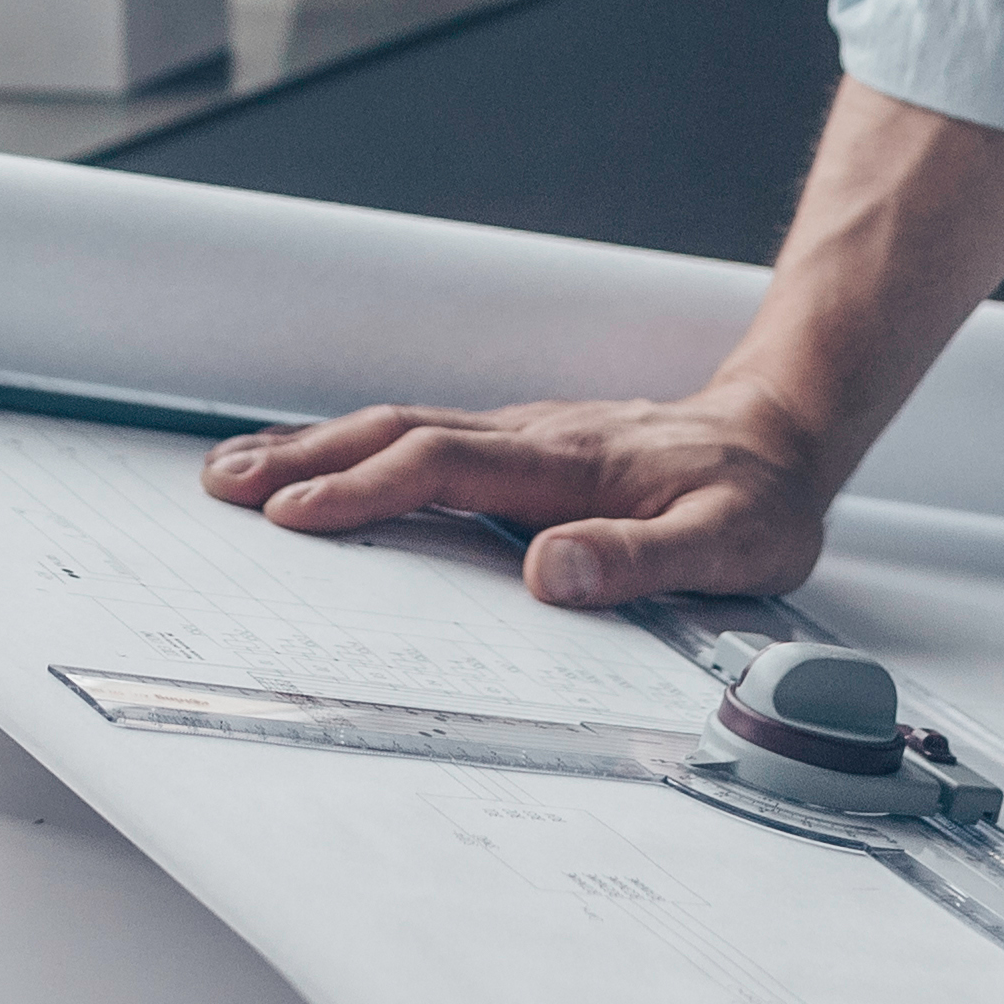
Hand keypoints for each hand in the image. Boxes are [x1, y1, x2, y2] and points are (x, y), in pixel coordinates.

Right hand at [199, 388, 836, 605]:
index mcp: (567, 461)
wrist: (781, 433)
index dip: (367, 488)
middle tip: (222, 486)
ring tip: (232, 471)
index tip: (297, 514)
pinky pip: (418, 438)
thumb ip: (642, 561)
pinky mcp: (517, 446)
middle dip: (305, 458)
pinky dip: (353, 448)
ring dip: (313, 446)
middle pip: (397, 433)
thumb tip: (550, 575)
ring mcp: (519, 436)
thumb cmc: (756, 496)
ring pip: (399, 428)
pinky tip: (318, 465)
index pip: (445, 466)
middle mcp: (530, 436)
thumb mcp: (730, 545)